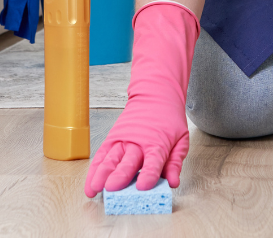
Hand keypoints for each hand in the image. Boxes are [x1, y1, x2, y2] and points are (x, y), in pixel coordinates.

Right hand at [84, 2, 199, 196]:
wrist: (157, 80)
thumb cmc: (168, 111)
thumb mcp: (181, 135)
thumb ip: (176, 157)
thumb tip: (173, 178)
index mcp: (158, 136)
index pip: (154, 158)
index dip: (151, 171)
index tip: (147, 185)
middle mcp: (140, 137)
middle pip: (128, 160)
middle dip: (121, 176)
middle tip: (113, 192)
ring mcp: (127, 135)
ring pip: (112, 157)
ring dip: (103, 174)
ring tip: (94, 191)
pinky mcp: (117, 134)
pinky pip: (105, 152)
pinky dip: (97, 167)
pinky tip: (91, 181)